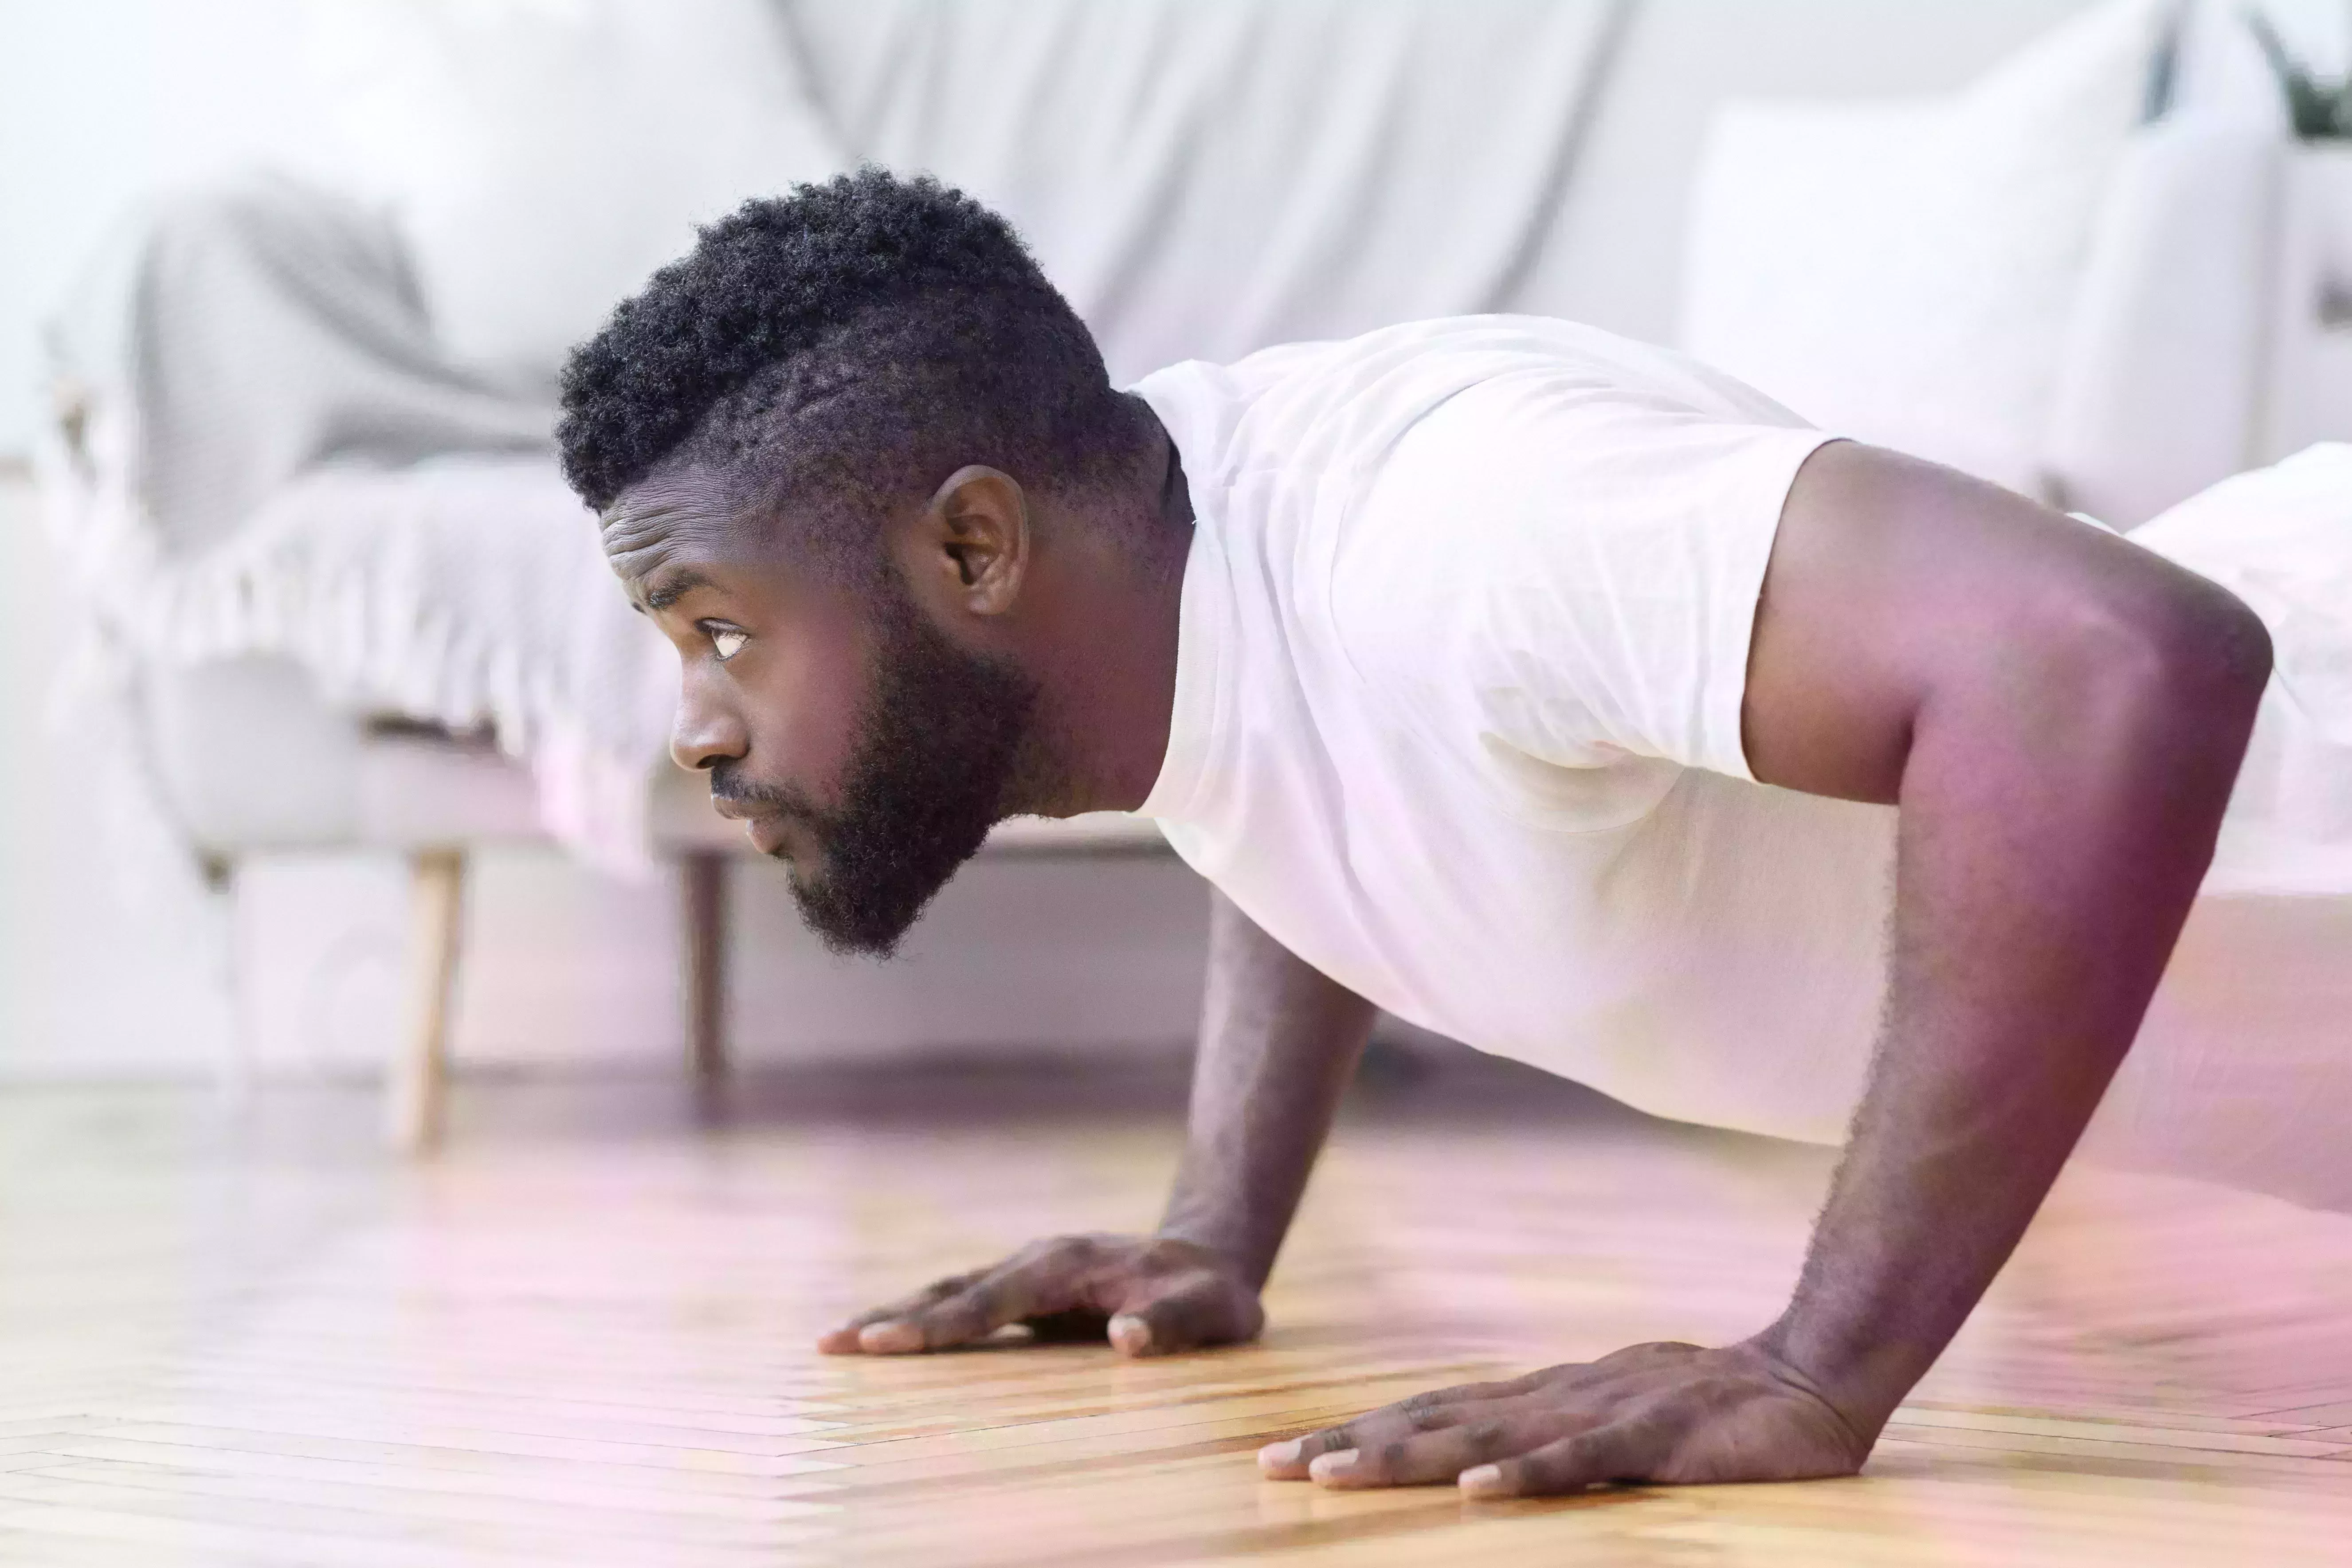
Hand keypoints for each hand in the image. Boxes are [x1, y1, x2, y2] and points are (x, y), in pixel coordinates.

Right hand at [817, 1233, 1263, 1356]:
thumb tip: (1127, 1338)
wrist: (1209, 1259)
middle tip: (830, 1343)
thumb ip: (1174, 1322)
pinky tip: (884, 1340)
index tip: (886, 1340)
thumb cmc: (1209, 1293)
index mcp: (1068, 1264)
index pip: (992, 1299)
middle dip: (891, 1317)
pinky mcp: (1026, 1294)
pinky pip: (964, 1307)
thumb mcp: (1211, 1310)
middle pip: (953, 1291)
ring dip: (894, 1316)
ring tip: (835, 1341)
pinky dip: (921, 1321)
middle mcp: (1037, 1261)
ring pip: (950, 1294)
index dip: (940, 1324)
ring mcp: (1028, 1274)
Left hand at [1258, 1340, 1873, 1496]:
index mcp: (1544, 1396)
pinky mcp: (1654, 1437)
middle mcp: (1556, 1396)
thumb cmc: (1709, 1411)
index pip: (1433, 1413)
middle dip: (1351, 1444)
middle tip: (1271, 1466)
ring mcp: (1602, 1412)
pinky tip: (1477, 1493)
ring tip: (1338, 1475)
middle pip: (1435, 1420)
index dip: (1360, 1432)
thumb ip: (1551, 1438)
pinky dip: (1526, 1476)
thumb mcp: (1612, 1422)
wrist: (1812, 1375)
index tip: (1286, 1457)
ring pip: (1486, 1438)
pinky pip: (1580, 1461)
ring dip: (1408, 1458)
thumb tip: (1478, 1467)